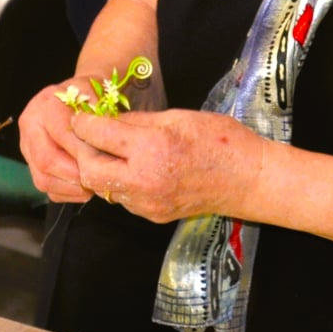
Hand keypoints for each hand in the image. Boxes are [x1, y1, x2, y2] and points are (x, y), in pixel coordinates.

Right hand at [19, 77, 97, 201]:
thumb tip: (105, 142)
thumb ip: (100, 119)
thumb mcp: (99, 98)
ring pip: (42, 178)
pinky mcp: (30, 162)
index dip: (83, 152)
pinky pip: (45, 187)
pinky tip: (83, 188)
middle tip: (97, 180)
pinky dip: (66, 193)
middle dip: (75, 175)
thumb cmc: (92, 98)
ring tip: (92, 185)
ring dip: (70, 188)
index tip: (105, 162)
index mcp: (46, 105)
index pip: (60, 134)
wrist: (77, 95)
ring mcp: (27, 145)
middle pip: (46, 160)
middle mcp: (30, 124)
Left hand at [67, 108, 269, 223]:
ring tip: (112, 151)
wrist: (251, 181)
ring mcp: (148, 203)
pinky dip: (120, 182)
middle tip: (90, 137)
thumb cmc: (220, 141)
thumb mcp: (176, 118)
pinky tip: (133, 167)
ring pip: (104, 188)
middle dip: (84, 152)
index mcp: (151, 149)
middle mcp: (145, 180)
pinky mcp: (154, 215)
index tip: (81, 116)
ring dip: (101, 169)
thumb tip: (104, 118)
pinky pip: (124, 198)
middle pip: (89, 171)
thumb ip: (135, 121)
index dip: (83, 122)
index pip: (97, 135)